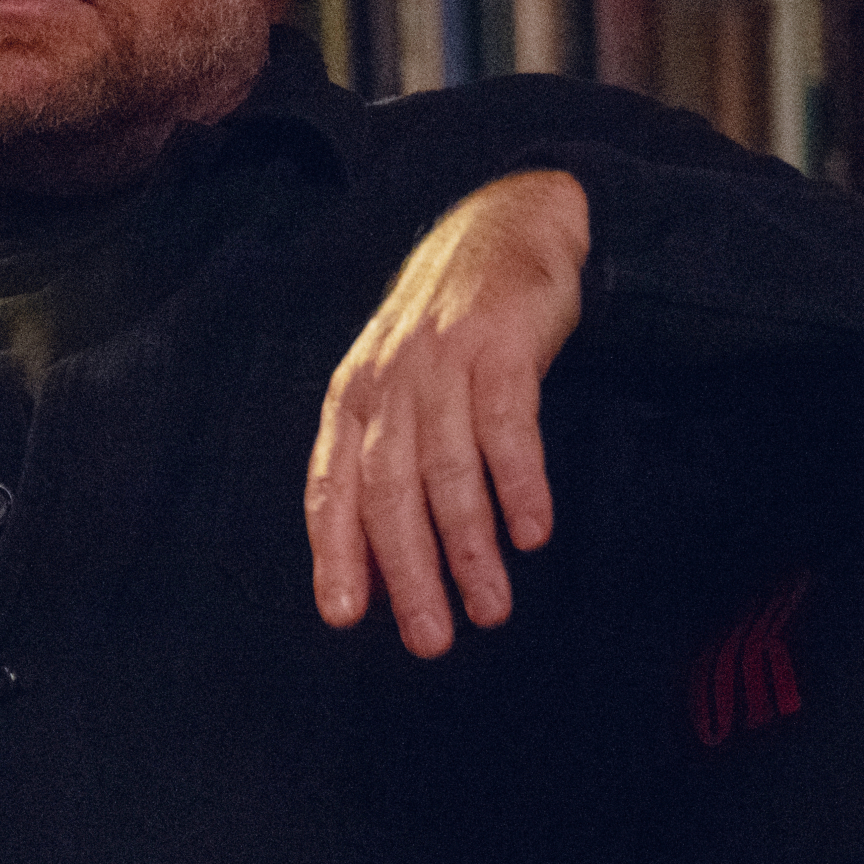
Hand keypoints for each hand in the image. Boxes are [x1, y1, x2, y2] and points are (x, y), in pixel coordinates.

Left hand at [305, 170, 588, 658]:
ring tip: (491, 607)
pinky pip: (505, 426)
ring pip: (447, 470)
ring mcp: (442, 362)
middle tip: (431, 638)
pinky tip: (532, 532)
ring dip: (469, 547)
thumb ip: (384, 461)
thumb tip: (378, 563)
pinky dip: (518, 483)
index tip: (346, 617)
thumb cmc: (448, 331)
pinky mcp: (500, 346)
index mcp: (352, 399)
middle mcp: (388, 382)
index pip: (331, 487)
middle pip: (388, 491)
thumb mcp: (396, 386)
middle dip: (409, 572)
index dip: (336, 554)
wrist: (504, 225)